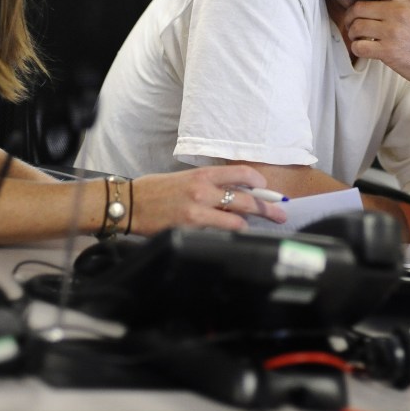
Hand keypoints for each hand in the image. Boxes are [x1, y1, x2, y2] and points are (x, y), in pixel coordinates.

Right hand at [129, 165, 288, 234]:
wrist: (129, 203)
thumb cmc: (155, 191)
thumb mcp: (184, 179)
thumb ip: (208, 185)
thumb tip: (233, 196)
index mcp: (202, 174)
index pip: (240, 173)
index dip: (259, 182)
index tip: (267, 190)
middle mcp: (203, 189)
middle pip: (246, 199)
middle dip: (267, 208)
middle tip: (280, 215)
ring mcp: (198, 210)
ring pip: (237, 220)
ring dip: (248, 225)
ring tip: (254, 229)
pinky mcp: (191, 227)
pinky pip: (219, 233)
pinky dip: (229, 235)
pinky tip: (232, 237)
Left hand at [331, 0, 409, 95]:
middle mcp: (398, 12)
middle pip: (358, 8)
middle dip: (350, 17)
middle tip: (351, 23)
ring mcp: (393, 32)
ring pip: (356, 27)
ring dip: (352, 33)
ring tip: (359, 37)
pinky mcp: (388, 52)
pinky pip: (359, 46)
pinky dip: (357, 48)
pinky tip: (364, 49)